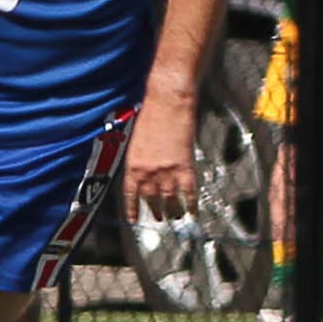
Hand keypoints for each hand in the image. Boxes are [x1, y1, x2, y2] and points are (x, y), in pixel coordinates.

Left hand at [122, 88, 198, 224]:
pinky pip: (188, 192)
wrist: (168, 102)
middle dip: (154, 210)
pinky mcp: (185, 166)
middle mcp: (148, 171)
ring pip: (169, 199)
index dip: (132, 208)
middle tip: (158, 218)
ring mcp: (167, 171)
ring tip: (174, 217)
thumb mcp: (137, 138)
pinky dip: (190, 203)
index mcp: (133, 164)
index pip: (130, 194)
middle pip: (151, 198)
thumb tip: (143, 169)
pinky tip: (192, 211)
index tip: (133, 219)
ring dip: (172, 211)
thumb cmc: (152, 113)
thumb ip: (140, 158)